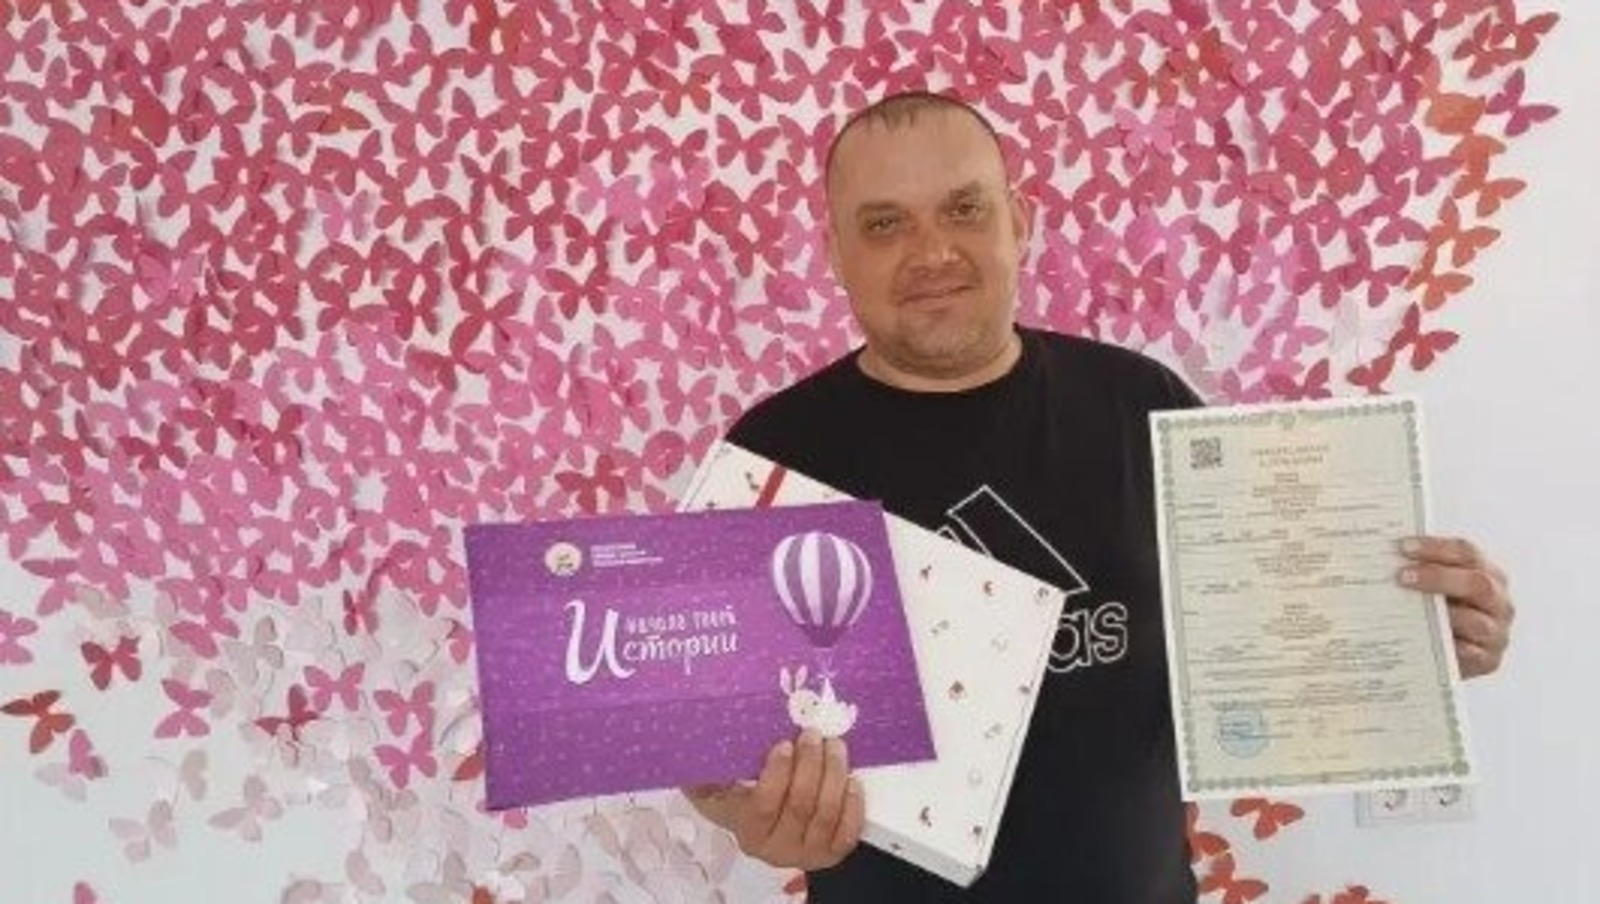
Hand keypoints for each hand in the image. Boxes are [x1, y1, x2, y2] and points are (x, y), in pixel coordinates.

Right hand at [682, 729, 864, 869]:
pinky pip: (848, 833)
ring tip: (834, 746)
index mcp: (747, 831)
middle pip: (801, 805)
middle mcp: (776, 850)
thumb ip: (705, 769)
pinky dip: (852, 806)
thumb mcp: (715, 786)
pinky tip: (851, 781)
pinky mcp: (831, 853)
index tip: (784, 744)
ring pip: (826, 814)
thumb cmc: (742, 798)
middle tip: (813, 734)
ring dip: (834, 775)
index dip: (777, 774)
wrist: (765, 830)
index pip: (764, 805)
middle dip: (811, 764)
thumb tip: (694, 737)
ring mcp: (806, 854)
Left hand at [1398, 536, 1513, 678]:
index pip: (1467, 553)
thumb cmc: (1437, 614)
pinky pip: (1470, 653)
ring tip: (1408, 609)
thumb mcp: (1434, 588)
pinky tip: (1423, 639)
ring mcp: (1496, 632)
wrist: (1447, 656)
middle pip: (1476, 583)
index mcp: (1487, 575)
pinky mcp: (1488, 660)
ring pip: (1474, 621)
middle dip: (1438, 577)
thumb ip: (1420, 571)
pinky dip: (1447, 645)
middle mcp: (1497, 602)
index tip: (1404, 547)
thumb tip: (1384, 556)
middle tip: (1402, 576)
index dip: (1436, 548)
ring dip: (1441, 613)